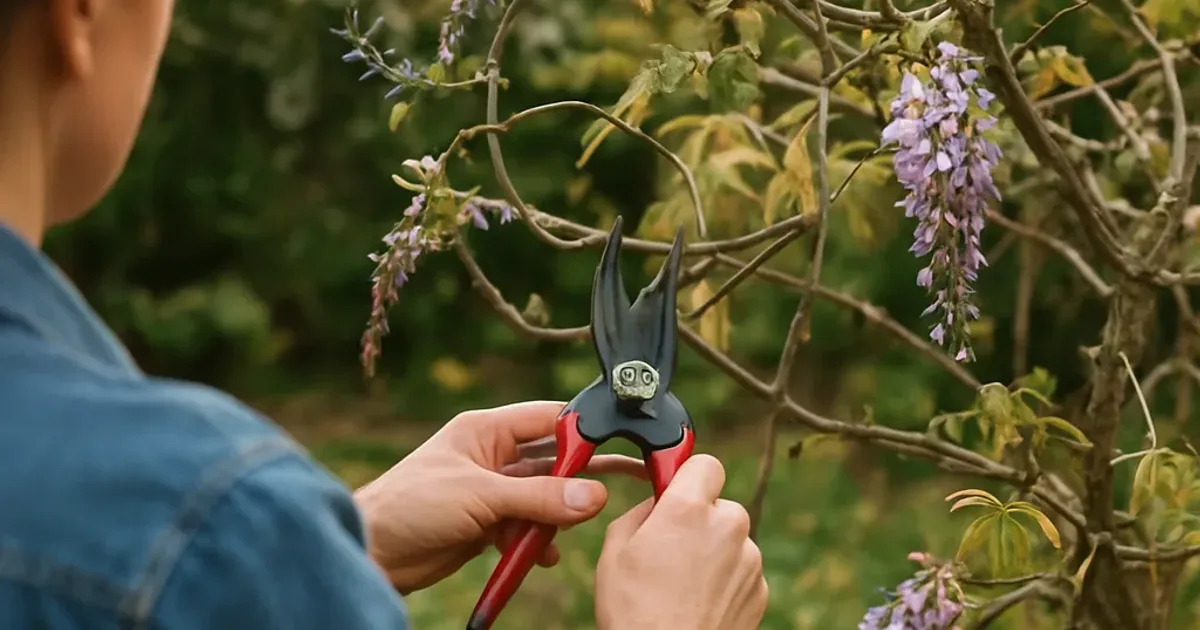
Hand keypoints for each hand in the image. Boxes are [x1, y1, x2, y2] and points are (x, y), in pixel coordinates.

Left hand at [354, 401, 644, 592]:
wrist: (370, 551)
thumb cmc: (409, 505)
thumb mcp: (481, 496)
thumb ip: (540, 498)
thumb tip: (595, 496)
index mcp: (486, 429)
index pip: (548, 418)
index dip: (584, 428)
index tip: (621, 440)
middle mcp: (491, 455)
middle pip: (552, 459)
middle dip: (585, 473)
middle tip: (630, 475)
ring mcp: (490, 490)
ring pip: (543, 497)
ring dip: (559, 514)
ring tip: (577, 525)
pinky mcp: (485, 523)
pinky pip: (526, 527)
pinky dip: (538, 541)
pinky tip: (544, 555)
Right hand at [594, 455, 767, 629]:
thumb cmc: (634, 610)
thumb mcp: (615, 549)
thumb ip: (642, 511)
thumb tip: (658, 503)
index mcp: (689, 508)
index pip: (705, 463)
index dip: (688, 477)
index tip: (675, 493)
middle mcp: (728, 526)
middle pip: (719, 504)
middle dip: (699, 518)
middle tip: (671, 547)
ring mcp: (749, 559)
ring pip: (732, 538)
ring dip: (713, 550)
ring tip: (682, 583)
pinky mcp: (761, 589)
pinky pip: (741, 569)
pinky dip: (725, 578)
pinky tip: (699, 600)